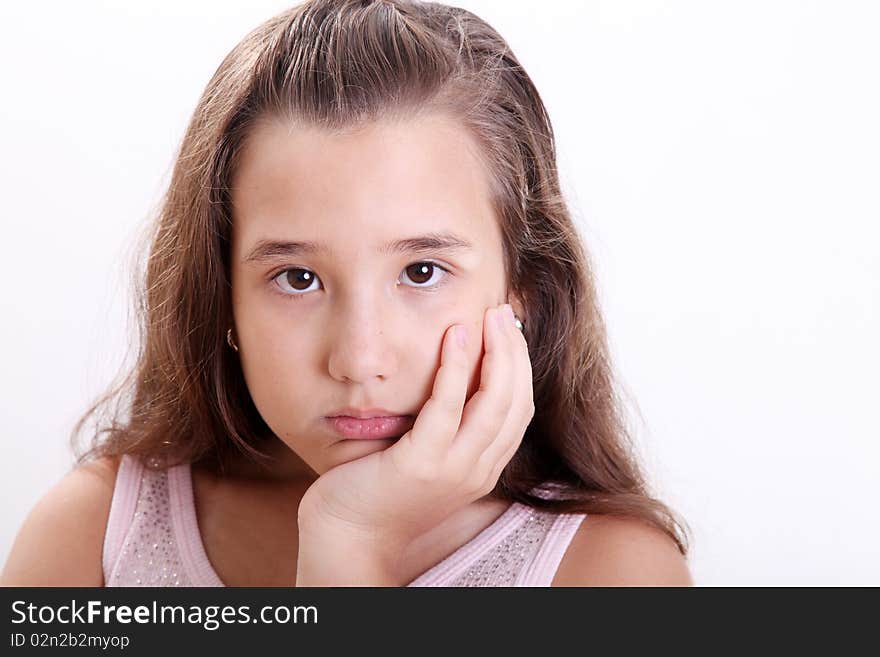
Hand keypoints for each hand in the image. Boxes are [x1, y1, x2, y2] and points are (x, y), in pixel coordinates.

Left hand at [295, 302, 534, 582]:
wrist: (345, 536)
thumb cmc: (378, 490)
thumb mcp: (426, 458)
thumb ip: (447, 427)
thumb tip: (455, 378)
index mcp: (482, 468)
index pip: (519, 409)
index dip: (520, 365)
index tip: (510, 330)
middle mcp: (477, 471)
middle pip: (515, 402)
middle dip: (515, 352)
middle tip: (503, 311)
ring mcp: (452, 471)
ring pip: (493, 404)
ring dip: (496, 353)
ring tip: (488, 315)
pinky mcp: (421, 465)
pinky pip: (447, 409)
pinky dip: (455, 368)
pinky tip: (454, 336)